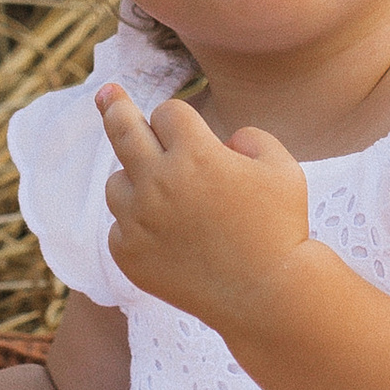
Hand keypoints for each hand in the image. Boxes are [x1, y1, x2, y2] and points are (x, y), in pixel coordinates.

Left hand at [97, 82, 312, 332]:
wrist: (268, 295)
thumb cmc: (281, 228)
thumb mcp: (282, 168)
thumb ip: (252, 137)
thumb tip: (223, 141)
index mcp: (194, 153)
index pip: (168, 112)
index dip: (183, 121)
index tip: (192, 133)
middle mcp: (158, 182)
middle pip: (122, 129)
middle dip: (116, 107)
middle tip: (107, 94)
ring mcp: (138, 220)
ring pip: (118, 182)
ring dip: (137, 180)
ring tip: (168, 199)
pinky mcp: (128, 254)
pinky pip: (119, 226)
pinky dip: (136, 226)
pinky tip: (167, 238)